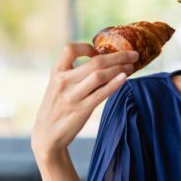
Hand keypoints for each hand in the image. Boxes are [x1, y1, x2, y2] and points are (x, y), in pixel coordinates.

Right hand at [31, 43, 137, 157]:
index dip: (87, 47)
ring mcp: (72, 96)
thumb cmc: (56, 106)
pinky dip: (115, 84)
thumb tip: (103, 60)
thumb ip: (73, 73)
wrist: (47, 133)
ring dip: (119, 69)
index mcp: (56, 72)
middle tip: (133, 54)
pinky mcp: (82, 109)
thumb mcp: (57, 85)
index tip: (99, 51)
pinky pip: (102, 94)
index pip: (70, 49)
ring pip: (100, 76)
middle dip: (118, 56)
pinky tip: (124, 78)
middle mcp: (63, 81)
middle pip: (94, 62)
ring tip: (131, 67)